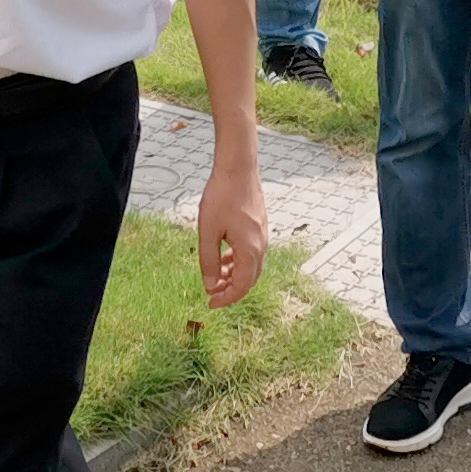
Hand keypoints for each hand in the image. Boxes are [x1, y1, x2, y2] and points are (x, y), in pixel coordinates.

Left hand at [197, 161, 267, 307]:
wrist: (238, 168)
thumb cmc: (221, 196)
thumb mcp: (208, 231)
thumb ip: (209, 261)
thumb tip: (210, 286)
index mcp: (249, 251)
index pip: (241, 287)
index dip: (226, 299)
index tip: (210, 303)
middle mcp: (261, 246)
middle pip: (249, 280)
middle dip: (231, 290)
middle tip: (212, 293)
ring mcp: (262, 236)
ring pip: (251, 266)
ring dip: (234, 275)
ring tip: (215, 276)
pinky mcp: (259, 227)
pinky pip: (251, 253)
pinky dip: (238, 261)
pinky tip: (224, 256)